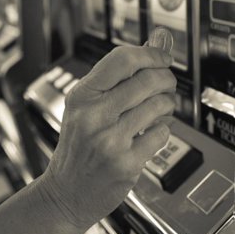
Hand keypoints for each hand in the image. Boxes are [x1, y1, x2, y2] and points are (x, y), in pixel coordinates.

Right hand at [41, 46, 176, 228]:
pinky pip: (162, 133)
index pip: (123, 60)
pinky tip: (153, 131)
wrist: (66, 192)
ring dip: (168, 104)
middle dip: (166, 79)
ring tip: (160, 108)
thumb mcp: (88, 104)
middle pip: (147, 80)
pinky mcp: (126, 163)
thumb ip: (122, 74)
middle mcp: (93, 116)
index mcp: (83, 95)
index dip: (151, 54)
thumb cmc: (79, 145)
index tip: (163, 58)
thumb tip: (158, 40)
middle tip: (166, 84)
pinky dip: (163, 129)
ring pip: (159, 105)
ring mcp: (109, 141)